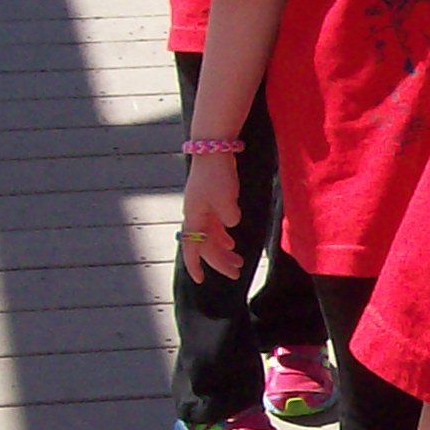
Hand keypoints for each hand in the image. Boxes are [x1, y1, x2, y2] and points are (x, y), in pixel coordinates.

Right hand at [179, 150, 242, 282]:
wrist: (212, 149)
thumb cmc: (217, 174)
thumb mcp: (226, 198)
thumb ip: (229, 216)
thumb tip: (231, 224)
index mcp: (194, 217)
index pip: (191, 247)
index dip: (194, 265)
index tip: (200, 280)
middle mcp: (195, 216)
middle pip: (204, 245)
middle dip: (219, 262)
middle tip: (235, 274)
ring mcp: (202, 209)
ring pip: (210, 237)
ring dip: (223, 251)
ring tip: (238, 262)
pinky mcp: (210, 202)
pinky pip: (215, 226)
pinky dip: (222, 237)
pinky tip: (231, 244)